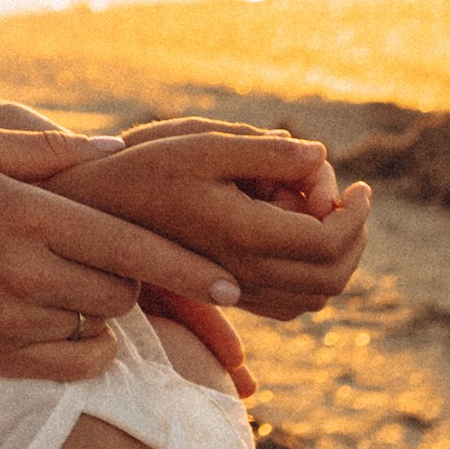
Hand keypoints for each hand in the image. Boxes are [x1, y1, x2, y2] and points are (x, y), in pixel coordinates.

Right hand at [0, 124, 248, 379]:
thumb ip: (54, 150)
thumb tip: (122, 152)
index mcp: (27, 214)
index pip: (129, 245)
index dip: (186, 267)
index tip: (230, 285)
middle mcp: (23, 271)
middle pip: (123, 288)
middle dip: (134, 276)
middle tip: (108, 258)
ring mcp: (11, 320)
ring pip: (101, 322)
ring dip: (102, 304)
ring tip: (68, 279)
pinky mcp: (0, 358)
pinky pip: (78, 361)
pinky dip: (89, 345)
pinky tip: (68, 318)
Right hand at [67, 128, 371, 322]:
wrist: (90, 210)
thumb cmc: (142, 167)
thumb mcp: (202, 144)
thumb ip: (265, 151)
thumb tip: (320, 156)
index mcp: (242, 236)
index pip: (329, 242)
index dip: (356, 215)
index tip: (359, 185)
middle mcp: (241, 275)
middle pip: (331, 278)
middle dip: (354, 237)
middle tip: (347, 199)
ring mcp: (232, 291)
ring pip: (314, 297)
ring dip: (335, 258)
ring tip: (321, 212)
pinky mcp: (224, 294)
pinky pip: (288, 304)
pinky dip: (310, 277)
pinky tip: (294, 235)